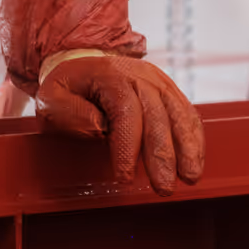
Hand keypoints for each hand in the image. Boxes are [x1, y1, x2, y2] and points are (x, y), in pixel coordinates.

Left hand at [34, 51, 204, 192]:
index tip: (124, 177)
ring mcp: (158, 82)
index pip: (125, 112)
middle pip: (157, 116)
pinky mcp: (169, 92)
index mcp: (111, 76)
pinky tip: (195, 161)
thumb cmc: (68, 86)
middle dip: (162, 155)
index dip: (127, 147)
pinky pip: (187, 113)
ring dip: (187, 148)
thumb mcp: (52, 97)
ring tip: (190, 177)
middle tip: (163, 187)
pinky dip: (194, 138)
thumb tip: (99, 128)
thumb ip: (71, 113)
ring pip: (178, 114)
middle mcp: (140, 76)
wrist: (84, 61)